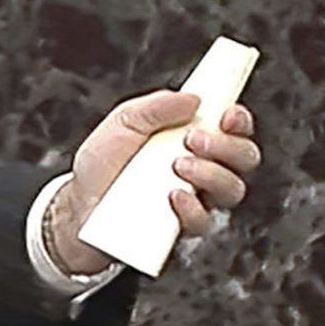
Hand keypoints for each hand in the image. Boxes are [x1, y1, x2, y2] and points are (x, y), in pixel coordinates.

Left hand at [48, 90, 262, 277]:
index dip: (240, 120)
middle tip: (193, 140)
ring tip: (177, 166)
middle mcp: (203, 168)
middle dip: (227, 145)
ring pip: (233, 189)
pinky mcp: (182, 227)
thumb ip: (155, 107)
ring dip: (212, 174)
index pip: (234, 129)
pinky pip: (204, 221)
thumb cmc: (104, 163)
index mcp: (193, 139)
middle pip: (245, 157)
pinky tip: (172, 196)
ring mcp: (197, 199)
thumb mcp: (123, 122)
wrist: (79, 203)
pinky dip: (192, 207)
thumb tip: (193, 98)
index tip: (228, 115)